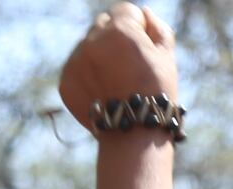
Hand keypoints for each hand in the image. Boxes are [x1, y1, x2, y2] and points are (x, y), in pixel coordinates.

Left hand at [59, 3, 180, 134]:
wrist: (133, 133)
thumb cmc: (156, 94)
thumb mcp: (167, 58)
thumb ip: (158, 29)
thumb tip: (144, 13)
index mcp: (120, 29)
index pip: (126, 10)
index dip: (139, 28)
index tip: (144, 47)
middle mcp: (92, 39)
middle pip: (104, 24)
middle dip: (116, 38)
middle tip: (130, 65)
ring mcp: (75, 60)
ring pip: (88, 45)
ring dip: (100, 55)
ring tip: (117, 81)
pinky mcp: (65, 79)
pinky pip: (77, 66)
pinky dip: (89, 74)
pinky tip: (105, 91)